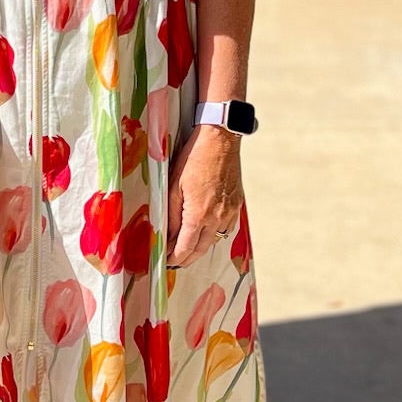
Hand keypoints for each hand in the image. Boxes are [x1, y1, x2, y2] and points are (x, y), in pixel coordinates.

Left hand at [166, 126, 242, 267]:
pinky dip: (213, 235)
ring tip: (187, 249)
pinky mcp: (236, 205)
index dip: (174, 259)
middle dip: (185, 258)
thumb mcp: (173, 186)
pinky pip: (225, 229)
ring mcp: (229, 212)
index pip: (185, 248)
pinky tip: (205, 233)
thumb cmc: (194, 158)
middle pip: (200, 250)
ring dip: (200, 248)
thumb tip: (166, 236)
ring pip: (214, 241)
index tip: (165, 262)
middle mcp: (217, 218)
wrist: (221, 140)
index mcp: (199, 215)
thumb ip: (170, 215)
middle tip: (174, 262)